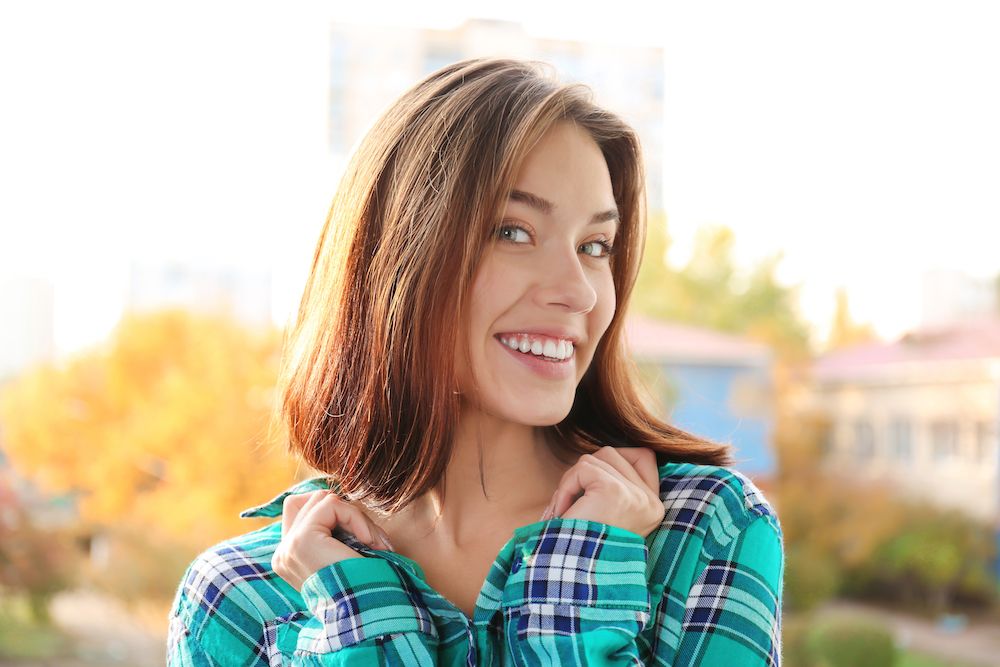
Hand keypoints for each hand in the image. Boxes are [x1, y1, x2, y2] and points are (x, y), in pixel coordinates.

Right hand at [271, 489, 394, 591]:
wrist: (368, 615)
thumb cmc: (366, 589)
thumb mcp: (343, 556)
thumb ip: (332, 533)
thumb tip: (336, 500)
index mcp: (288, 560)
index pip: (300, 511)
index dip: (333, 513)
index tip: (363, 540)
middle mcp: (282, 554)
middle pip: (309, 500)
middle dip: (344, 512)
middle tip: (370, 539)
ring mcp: (289, 547)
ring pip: (322, 499)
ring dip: (355, 516)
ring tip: (373, 542)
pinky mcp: (302, 541)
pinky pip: (332, 504)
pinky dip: (357, 518)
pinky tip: (369, 542)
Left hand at [541, 446, 663, 538]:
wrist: (571, 577)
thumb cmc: (581, 547)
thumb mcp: (607, 515)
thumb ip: (613, 485)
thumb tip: (599, 456)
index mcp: (653, 508)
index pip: (644, 456)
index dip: (615, 460)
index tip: (593, 486)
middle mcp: (650, 502)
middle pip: (613, 454)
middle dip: (586, 472)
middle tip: (571, 502)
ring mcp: (635, 496)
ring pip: (596, 457)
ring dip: (572, 480)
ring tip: (566, 511)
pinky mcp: (614, 492)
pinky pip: (584, 468)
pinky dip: (567, 486)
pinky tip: (564, 512)